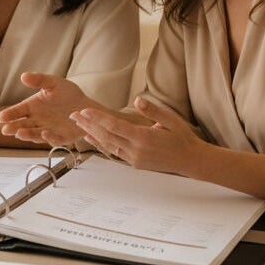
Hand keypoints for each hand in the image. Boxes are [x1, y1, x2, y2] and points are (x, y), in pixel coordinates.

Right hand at [0, 73, 101, 146]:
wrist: (87, 105)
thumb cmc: (68, 94)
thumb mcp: (54, 83)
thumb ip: (39, 80)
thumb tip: (23, 76)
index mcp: (33, 107)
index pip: (18, 111)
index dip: (10, 115)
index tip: (1, 117)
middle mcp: (38, 121)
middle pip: (23, 126)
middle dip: (14, 128)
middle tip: (5, 129)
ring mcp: (49, 130)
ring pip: (35, 135)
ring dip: (27, 135)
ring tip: (19, 133)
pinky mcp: (62, 138)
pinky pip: (54, 140)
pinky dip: (49, 138)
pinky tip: (44, 133)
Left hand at [72, 96, 204, 174]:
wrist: (190, 160)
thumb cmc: (182, 138)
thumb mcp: (171, 120)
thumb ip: (153, 110)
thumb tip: (138, 100)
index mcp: (144, 138)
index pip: (115, 126)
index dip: (97, 118)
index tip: (84, 111)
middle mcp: (136, 150)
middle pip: (107, 136)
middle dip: (88, 124)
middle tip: (73, 115)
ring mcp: (134, 159)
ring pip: (108, 145)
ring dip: (92, 134)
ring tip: (78, 125)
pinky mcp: (135, 164)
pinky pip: (114, 153)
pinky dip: (102, 144)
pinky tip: (94, 138)